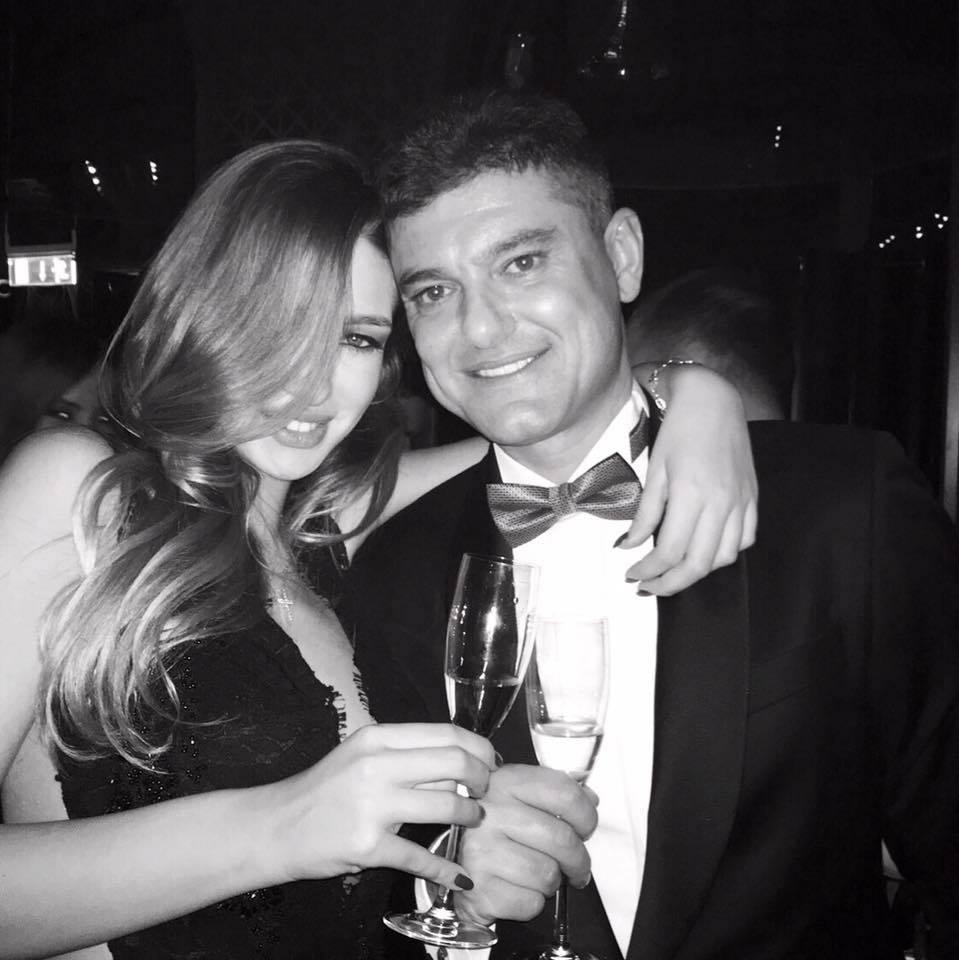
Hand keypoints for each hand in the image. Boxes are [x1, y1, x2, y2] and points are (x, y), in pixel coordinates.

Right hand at [265, 723, 494, 890]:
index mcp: (378, 737)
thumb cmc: (324, 789)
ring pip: (446, 806)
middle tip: (485, 791)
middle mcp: (376, 766)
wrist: (276, 827)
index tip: (490, 762)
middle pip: (454, 763)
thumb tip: (459, 759)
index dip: (478, 748)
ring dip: (470, 817)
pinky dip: (447, 868)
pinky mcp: (367, 846)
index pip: (446, 733)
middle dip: (482, 779)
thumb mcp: (361, 755)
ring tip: (473, 820)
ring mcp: (371, 806)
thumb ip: (404, 754)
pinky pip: (421, 857)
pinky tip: (459, 873)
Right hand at [454, 764, 598, 925]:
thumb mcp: (519, 796)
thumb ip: (556, 793)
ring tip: (538, 874)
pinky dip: (532, 902)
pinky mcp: (479, 888)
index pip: (565, 793)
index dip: (586, 815)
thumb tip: (590, 799)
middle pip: (562, 839)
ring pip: (548, 874)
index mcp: (505, 782)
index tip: (586, 828)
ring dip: (552, 881)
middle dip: (579, 860)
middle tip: (577, 866)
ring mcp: (482, 850)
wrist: (451, 861)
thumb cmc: (493, 828)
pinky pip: (530, 902)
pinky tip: (518, 888)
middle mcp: (491, 812)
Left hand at [623, 363, 757, 593]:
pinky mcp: (752, 497)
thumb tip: (630, 546)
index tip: (632, 574)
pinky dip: (724, 553)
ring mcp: (741, 501)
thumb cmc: (678, 430)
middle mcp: (721, 503)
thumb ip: (645, 513)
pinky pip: (745, 539)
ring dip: (697, 572)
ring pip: (724, 557)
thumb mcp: (654, 470)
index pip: (670, 551)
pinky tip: (705, 550)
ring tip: (673, 571)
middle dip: (671, 584)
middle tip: (648, 587)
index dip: (649, 571)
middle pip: (698, 564)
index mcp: (692, 494)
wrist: (713, 399)